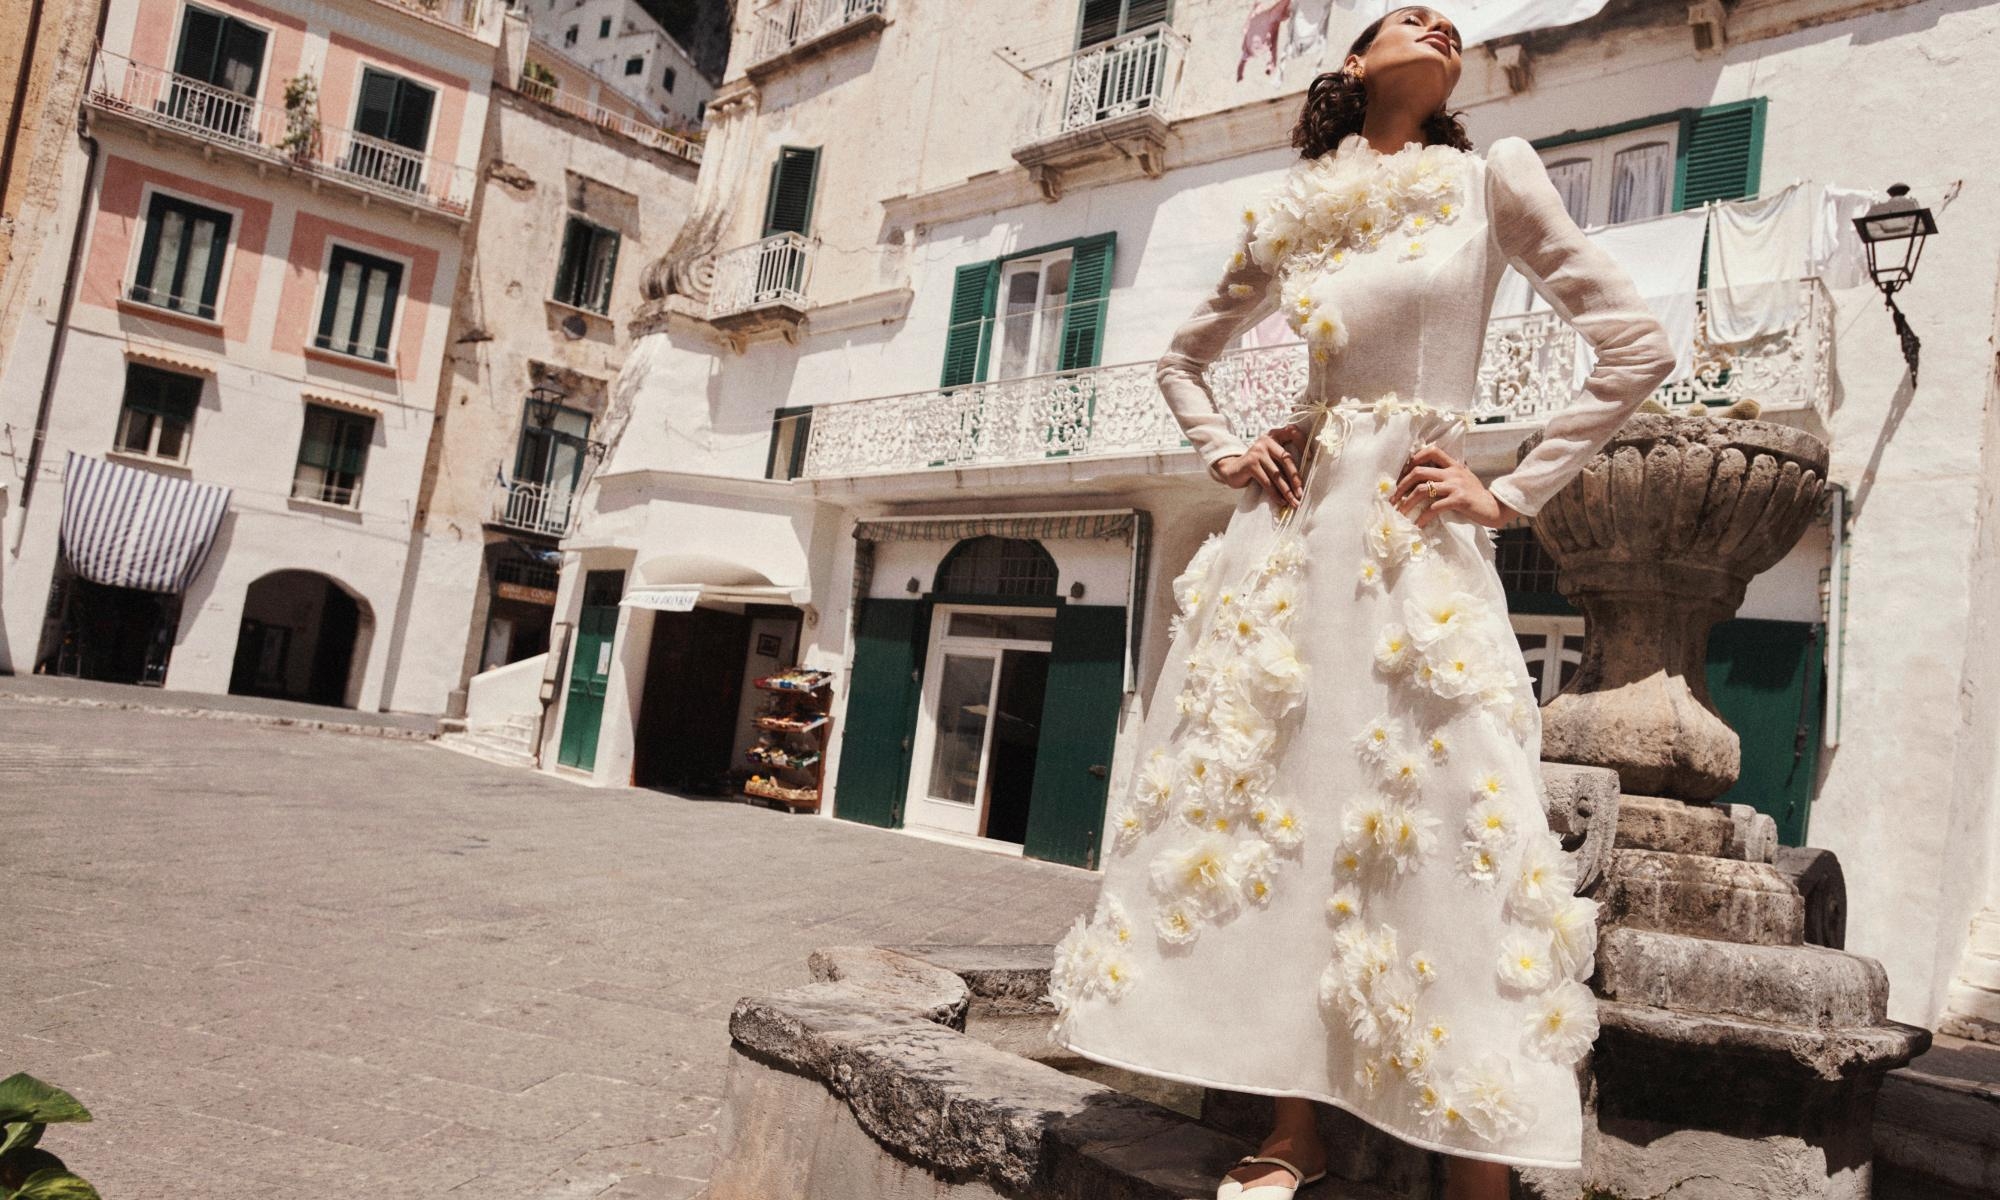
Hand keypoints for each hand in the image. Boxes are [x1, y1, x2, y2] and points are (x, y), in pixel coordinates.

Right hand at [1215, 424, 1307, 508]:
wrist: (1232, 470)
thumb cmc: (1258, 466)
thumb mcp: (1271, 458)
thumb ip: (1283, 461)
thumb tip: (1303, 480)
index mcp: (1274, 435)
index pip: (1292, 432)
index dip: (1303, 442)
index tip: (1311, 458)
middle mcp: (1266, 441)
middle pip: (1287, 459)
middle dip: (1296, 479)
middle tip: (1302, 493)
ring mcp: (1257, 451)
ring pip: (1277, 474)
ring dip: (1287, 491)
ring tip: (1293, 501)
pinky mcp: (1250, 464)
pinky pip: (1266, 482)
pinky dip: (1275, 494)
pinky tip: (1280, 501)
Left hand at [1388, 444, 1517, 527]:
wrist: (1495, 507)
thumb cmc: (1476, 496)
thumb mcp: (1462, 479)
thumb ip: (1447, 475)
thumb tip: (1424, 479)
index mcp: (1453, 465)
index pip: (1431, 451)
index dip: (1414, 458)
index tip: (1402, 474)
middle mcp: (1453, 472)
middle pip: (1419, 471)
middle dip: (1401, 485)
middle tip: (1392, 499)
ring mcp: (1456, 485)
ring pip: (1422, 489)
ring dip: (1407, 502)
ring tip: (1400, 513)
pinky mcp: (1459, 500)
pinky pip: (1434, 507)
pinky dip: (1423, 517)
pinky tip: (1418, 524)